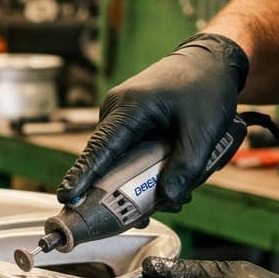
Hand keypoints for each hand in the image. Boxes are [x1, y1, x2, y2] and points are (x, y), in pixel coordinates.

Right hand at [57, 33, 248, 209]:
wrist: (211, 59)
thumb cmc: (206, 87)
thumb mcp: (203, 131)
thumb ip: (186, 167)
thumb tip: (167, 198)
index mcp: (129, 108)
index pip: (99, 148)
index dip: (82, 176)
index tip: (66, 197)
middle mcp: (116, 110)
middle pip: (105, 159)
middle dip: (118, 191)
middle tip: (140, 217)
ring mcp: (121, 114)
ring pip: (118, 158)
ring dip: (136, 182)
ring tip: (168, 200)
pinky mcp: (130, 120)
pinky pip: (128, 151)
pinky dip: (142, 169)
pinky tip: (166, 182)